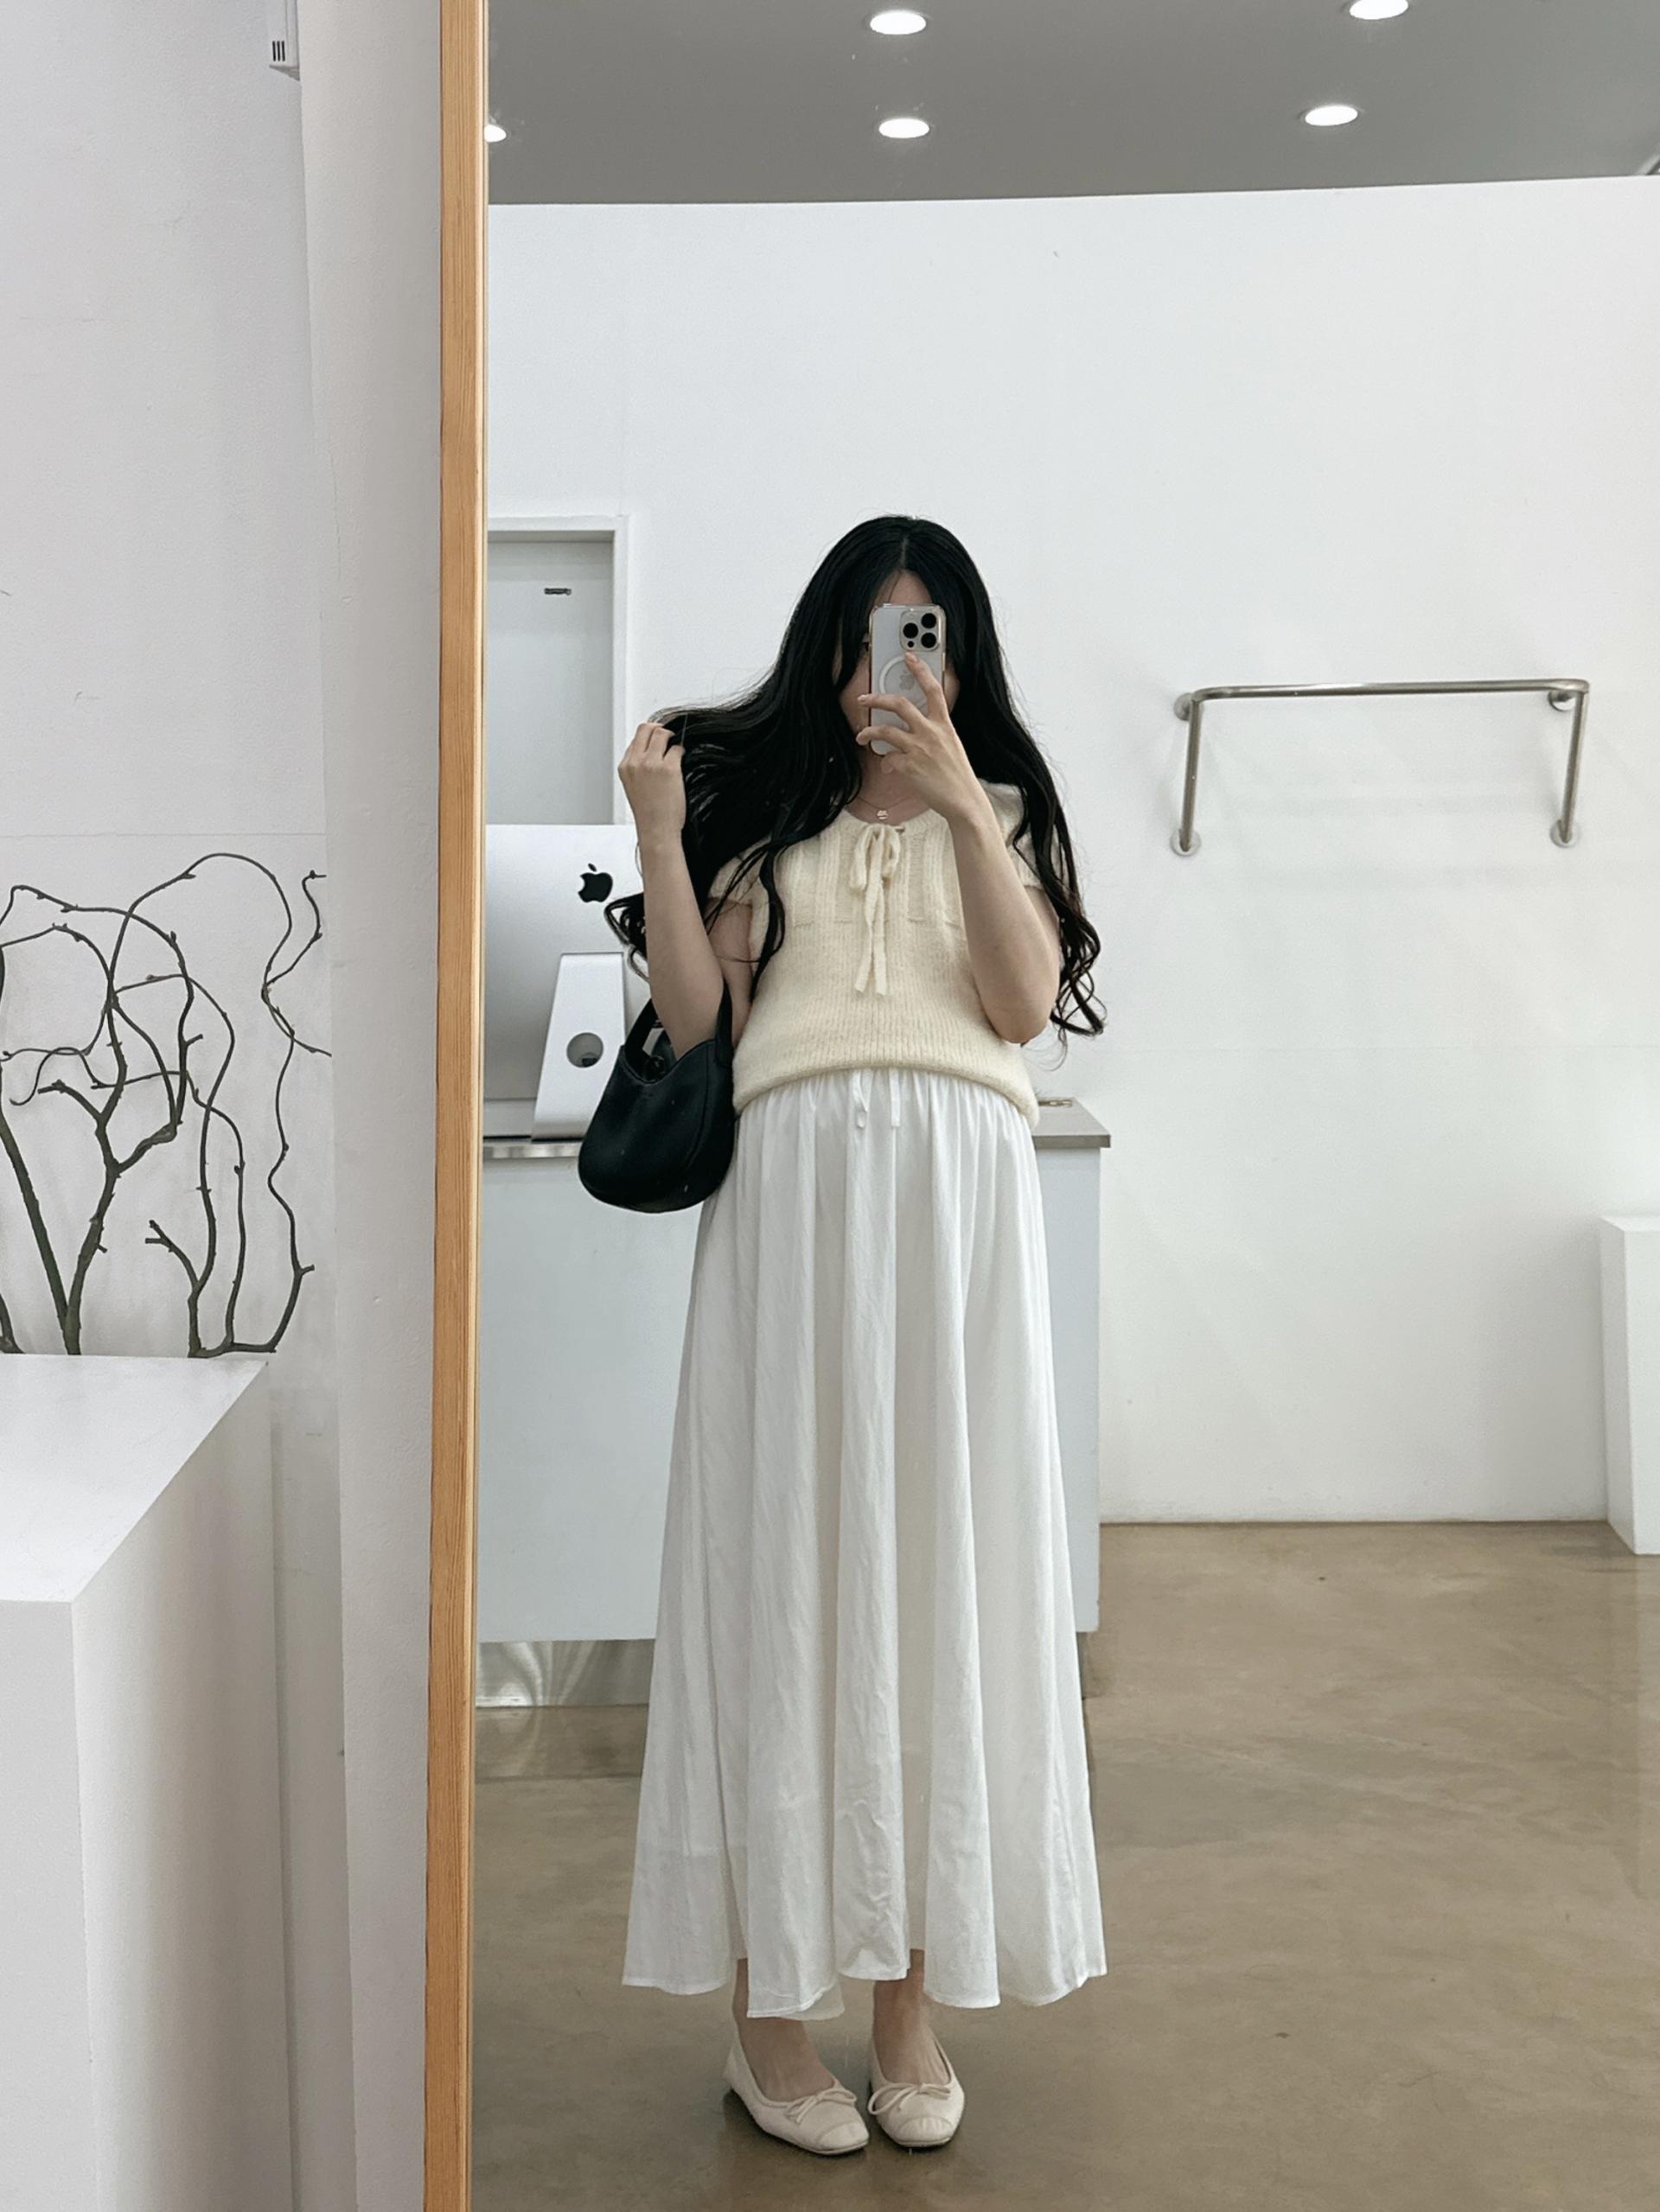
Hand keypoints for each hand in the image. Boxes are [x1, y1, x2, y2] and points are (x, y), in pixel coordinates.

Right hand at [618, 720, 685, 843]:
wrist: (657, 830)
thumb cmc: (649, 814)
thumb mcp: (634, 787)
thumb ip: (637, 767)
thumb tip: (650, 752)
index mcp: (625, 767)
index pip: (635, 739)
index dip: (649, 737)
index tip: (658, 740)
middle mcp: (636, 763)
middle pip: (646, 729)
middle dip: (659, 729)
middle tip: (669, 737)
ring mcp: (651, 764)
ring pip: (662, 734)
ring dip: (672, 738)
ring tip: (676, 750)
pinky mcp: (669, 768)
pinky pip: (678, 749)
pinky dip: (682, 752)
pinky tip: (682, 762)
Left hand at [855, 652, 986, 825]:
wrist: (964, 800)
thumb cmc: (958, 777)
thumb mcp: (951, 747)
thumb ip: (932, 737)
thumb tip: (910, 738)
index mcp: (944, 725)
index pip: (933, 690)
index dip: (921, 670)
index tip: (910, 657)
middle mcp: (931, 733)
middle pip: (899, 704)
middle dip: (876, 699)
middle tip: (864, 699)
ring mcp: (919, 749)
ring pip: (885, 731)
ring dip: (868, 732)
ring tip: (861, 736)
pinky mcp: (909, 767)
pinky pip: (888, 759)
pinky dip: (886, 763)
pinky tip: (890, 768)